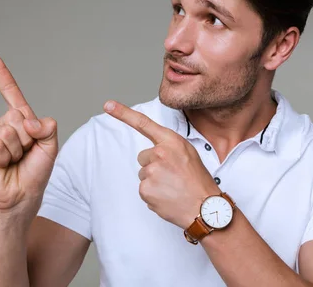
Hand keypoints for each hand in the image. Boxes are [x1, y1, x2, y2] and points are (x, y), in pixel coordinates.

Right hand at [0, 50, 58, 216]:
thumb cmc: (36, 171)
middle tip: (27, 153)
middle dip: (28, 136)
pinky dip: (4, 156)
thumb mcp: (51, 147)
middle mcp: (5, 125)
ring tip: (16, 161)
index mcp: (22, 120)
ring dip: (17, 149)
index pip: (10, 93)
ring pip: (8, 130)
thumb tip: (30, 121)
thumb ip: (48, 128)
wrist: (23, 196)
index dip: (0, 73)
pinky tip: (3, 165)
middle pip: (18, 115)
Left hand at [104, 100, 219, 229]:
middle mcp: (159, 153)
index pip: (143, 123)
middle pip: (143, 157)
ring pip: (144, 174)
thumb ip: (170, 147)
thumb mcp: (188, 153)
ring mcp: (151, 171)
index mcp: (171, 141)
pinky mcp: (145, 189)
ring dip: (154, 181)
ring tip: (172, 187)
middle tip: (172, 176)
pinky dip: (153, 195)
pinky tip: (167, 197)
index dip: (123, 113)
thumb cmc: (198, 180)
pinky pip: (143, 189)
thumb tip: (155, 150)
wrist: (204, 207)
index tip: (108, 105)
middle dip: (154, 166)